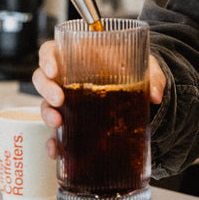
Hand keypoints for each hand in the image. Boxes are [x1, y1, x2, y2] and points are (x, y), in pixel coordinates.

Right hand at [33, 39, 166, 159]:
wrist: (140, 89)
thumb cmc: (134, 69)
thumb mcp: (146, 65)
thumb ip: (153, 76)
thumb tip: (156, 95)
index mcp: (80, 55)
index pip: (51, 50)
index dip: (47, 58)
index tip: (53, 69)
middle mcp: (68, 76)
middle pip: (43, 78)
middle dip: (46, 89)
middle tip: (58, 99)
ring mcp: (68, 99)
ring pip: (45, 104)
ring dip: (47, 113)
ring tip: (58, 122)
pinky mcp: (72, 120)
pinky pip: (55, 130)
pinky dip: (53, 141)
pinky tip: (57, 149)